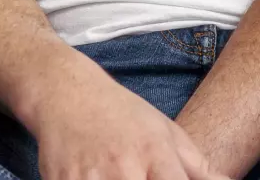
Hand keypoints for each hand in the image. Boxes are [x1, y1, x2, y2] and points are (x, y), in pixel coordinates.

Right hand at [29, 51, 232, 179]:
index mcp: (154, 153)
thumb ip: (198, 167)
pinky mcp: (61, 179)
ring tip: (110, 174)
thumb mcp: (163, 129)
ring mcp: (89, 175)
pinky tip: (88, 174)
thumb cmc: (118, 111)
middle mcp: (123, 166)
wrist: (63, 89)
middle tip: (133, 176)